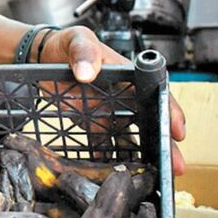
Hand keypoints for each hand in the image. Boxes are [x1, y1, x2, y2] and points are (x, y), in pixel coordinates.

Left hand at [38, 26, 185, 175]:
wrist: (40, 57)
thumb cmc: (64, 44)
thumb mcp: (76, 39)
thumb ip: (83, 52)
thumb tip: (86, 72)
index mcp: (128, 75)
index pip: (157, 93)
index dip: (170, 112)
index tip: (177, 131)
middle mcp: (124, 96)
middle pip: (150, 122)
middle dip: (165, 144)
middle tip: (176, 167)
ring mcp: (109, 112)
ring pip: (132, 137)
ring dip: (142, 157)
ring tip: (152, 178)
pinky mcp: (92, 124)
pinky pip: (104, 143)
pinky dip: (111, 158)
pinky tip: (115, 174)